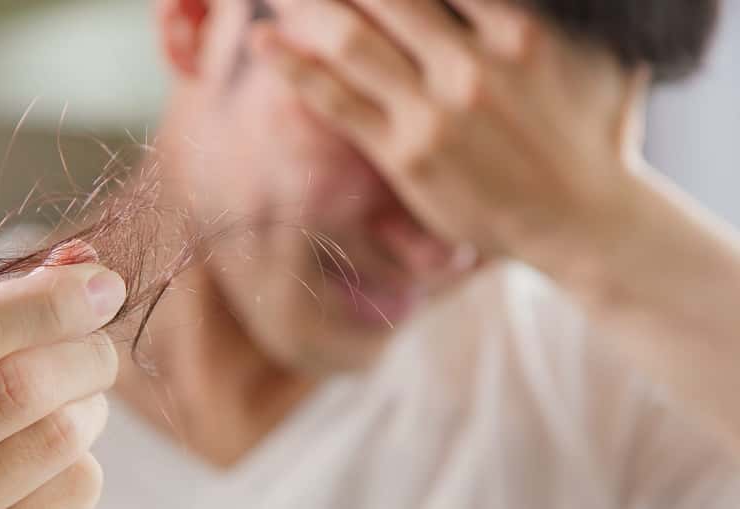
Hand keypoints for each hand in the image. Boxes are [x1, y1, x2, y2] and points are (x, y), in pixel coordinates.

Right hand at [0, 260, 125, 507]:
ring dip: (90, 407)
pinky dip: (81, 460)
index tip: (102, 286)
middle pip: (17, 389)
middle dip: (84, 353)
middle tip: (96, 348)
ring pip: (57, 439)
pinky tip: (47, 457)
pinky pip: (72, 490)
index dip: (44, 304)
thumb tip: (86, 268)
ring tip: (71, 401)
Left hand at [252, 0, 648, 267]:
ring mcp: (434, 112)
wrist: (582, 219)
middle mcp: (473, 67)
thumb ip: (558, 8)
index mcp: (520, 33)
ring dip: (305, 4)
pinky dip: (294, 67)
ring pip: (351, 40)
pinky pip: (337, 102)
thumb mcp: (596, 53)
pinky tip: (263, 40)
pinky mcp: (404, 154)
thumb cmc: (593, 129)